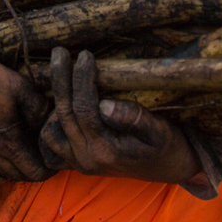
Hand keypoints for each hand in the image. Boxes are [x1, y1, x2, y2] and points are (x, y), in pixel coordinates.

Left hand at [39, 47, 200, 183]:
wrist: (169, 169)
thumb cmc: (166, 145)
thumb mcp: (159, 131)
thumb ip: (134, 118)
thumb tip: (106, 104)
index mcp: (107, 151)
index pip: (85, 109)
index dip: (82, 79)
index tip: (85, 55)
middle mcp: (87, 159)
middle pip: (65, 114)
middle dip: (60, 80)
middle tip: (59, 52)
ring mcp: (79, 162)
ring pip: (51, 129)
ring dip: (53, 100)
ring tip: (60, 71)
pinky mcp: (76, 161)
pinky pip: (53, 141)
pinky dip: (52, 120)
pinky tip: (61, 97)